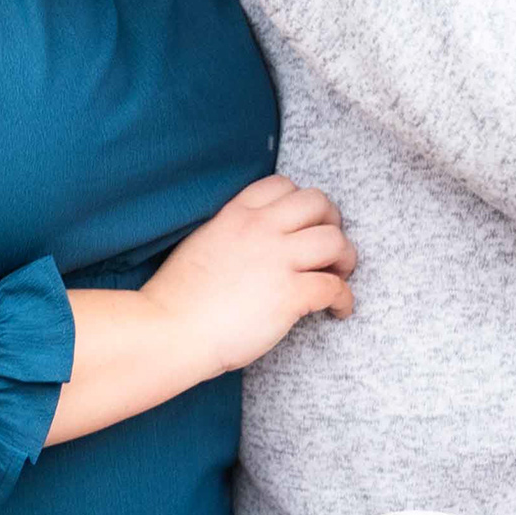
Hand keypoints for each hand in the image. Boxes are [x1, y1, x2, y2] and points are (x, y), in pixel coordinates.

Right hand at [142, 175, 354, 377]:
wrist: (170, 329)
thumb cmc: (179, 297)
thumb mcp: (201, 242)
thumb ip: (230, 232)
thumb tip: (254, 245)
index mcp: (236, 214)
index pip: (283, 185)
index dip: (301, 203)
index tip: (305, 224)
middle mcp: (260, 229)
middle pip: (318, 203)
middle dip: (332, 222)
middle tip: (329, 249)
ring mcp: (277, 260)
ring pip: (335, 241)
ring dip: (345, 258)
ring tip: (338, 275)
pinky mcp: (290, 295)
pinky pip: (335, 287)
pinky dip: (344, 299)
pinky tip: (338, 310)